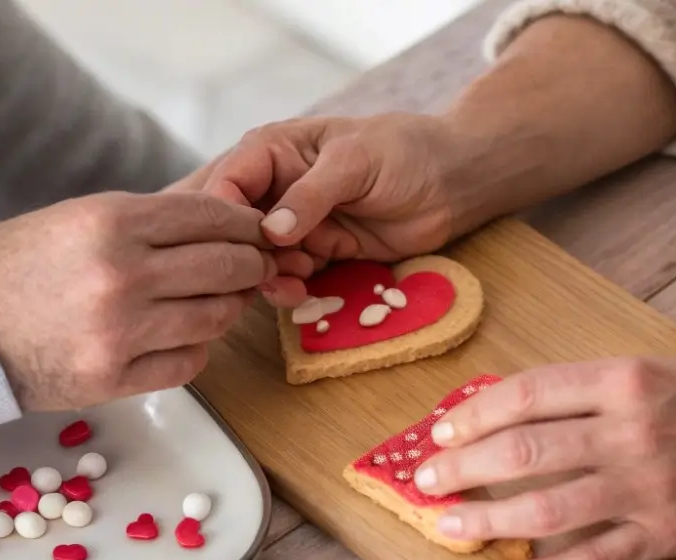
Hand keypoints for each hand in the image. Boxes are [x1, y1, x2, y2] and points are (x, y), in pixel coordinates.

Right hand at [0, 191, 280, 410]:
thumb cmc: (17, 268)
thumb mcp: (77, 219)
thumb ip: (149, 223)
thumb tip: (222, 226)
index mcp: (110, 221)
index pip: (209, 217)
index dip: (246, 224)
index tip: (259, 231)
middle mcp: (122, 275)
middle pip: (224, 267)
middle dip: (252, 265)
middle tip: (257, 267)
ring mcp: (121, 332)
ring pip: (214, 318)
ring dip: (230, 308)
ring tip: (226, 300)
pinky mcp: (115, 378)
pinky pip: (189, 362)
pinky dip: (199, 348)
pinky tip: (189, 336)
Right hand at [188, 113, 469, 266]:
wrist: (451, 184)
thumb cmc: (404, 152)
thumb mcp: (354, 161)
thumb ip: (311, 194)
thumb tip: (270, 231)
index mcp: (272, 151)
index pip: (227, 183)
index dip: (224, 218)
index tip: (242, 245)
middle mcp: (277, 188)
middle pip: (237, 229)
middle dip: (247, 255)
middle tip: (270, 271)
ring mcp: (297, 225)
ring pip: (261, 259)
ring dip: (271, 276)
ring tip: (297, 280)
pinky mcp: (319, 254)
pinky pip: (291, 278)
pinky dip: (292, 289)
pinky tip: (304, 293)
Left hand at [412, 358, 675, 559]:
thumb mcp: (656, 371)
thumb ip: (587, 390)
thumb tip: (508, 413)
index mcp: (626, 379)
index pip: (526, 394)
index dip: (472, 414)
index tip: (440, 430)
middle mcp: (632, 431)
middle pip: (523, 450)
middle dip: (461, 467)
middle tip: (426, 479)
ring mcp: (648, 487)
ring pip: (547, 507)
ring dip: (487, 519)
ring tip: (448, 525)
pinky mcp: (664, 535)